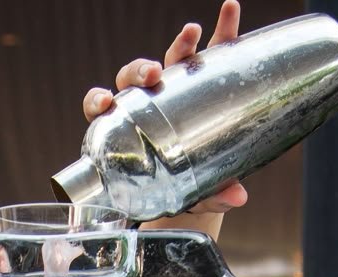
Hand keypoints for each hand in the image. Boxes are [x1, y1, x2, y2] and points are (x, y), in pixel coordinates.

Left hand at [83, 2, 249, 231]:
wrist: (200, 177)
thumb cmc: (180, 190)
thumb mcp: (191, 196)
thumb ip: (211, 195)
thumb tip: (239, 198)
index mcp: (125, 130)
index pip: (102, 107)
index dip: (98, 101)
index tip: (104, 104)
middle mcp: (146, 102)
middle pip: (134, 77)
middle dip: (141, 70)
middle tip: (155, 74)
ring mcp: (174, 86)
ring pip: (169, 59)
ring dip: (180, 45)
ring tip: (192, 34)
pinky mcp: (203, 76)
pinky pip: (211, 48)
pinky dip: (222, 31)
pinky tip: (230, 13)